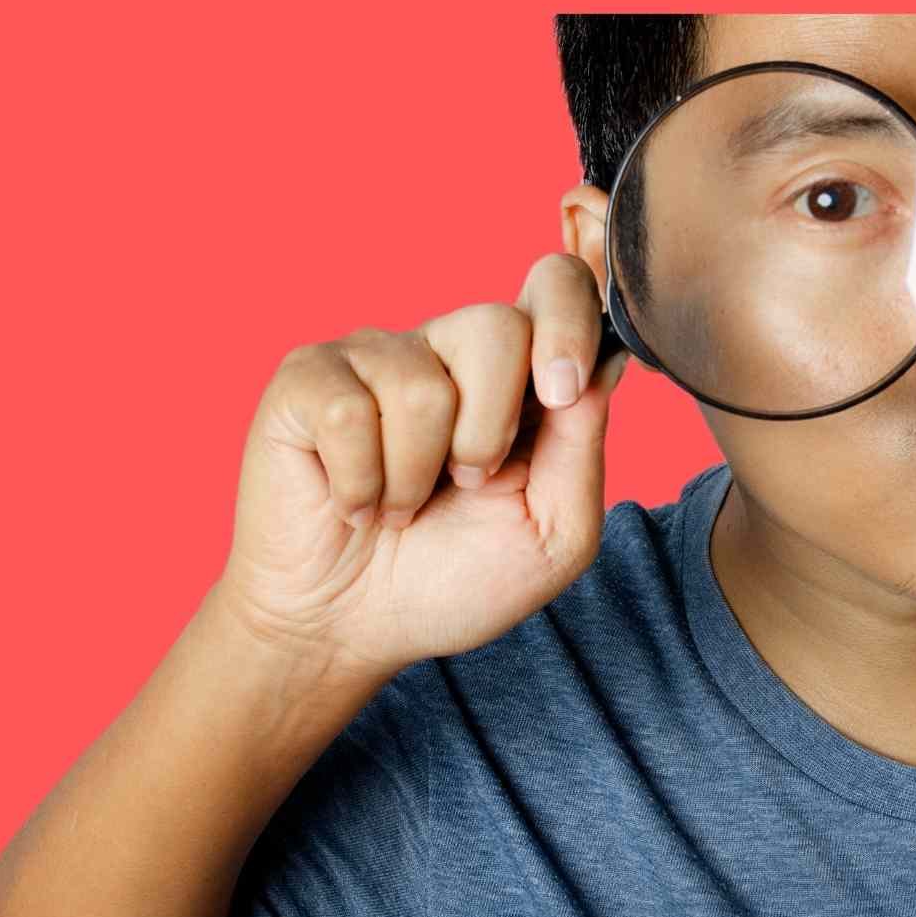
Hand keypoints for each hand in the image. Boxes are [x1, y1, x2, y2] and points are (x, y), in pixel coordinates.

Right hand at [211, 252, 626, 681]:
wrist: (354, 629)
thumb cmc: (456, 579)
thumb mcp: (554, 533)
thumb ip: (583, 447)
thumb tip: (609, 363)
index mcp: (519, 376)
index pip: (556, 287)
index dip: (569, 323)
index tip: (561, 393)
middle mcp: (448, 351)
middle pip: (498, 326)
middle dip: (490, 431)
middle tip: (466, 485)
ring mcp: (375, 358)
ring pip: (425, 385)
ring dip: (418, 477)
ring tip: (402, 505)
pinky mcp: (307, 381)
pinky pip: (349, 413)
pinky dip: (361, 486)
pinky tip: (353, 502)